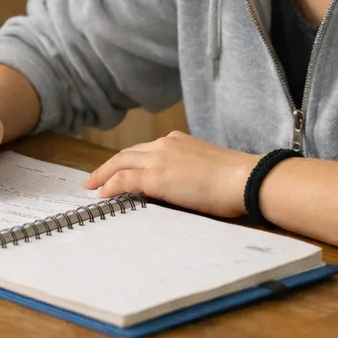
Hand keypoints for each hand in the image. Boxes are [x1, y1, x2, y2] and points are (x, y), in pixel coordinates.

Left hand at [84, 131, 258, 217]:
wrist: (245, 179)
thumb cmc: (236, 179)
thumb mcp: (208, 168)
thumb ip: (189, 171)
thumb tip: (183, 186)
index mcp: (179, 141)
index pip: (145, 150)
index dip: (128, 161)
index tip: (119, 170)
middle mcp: (165, 145)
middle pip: (127, 154)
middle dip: (109, 166)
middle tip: (94, 179)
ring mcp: (159, 159)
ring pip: (121, 163)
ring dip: (103, 175)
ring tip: (92, 187)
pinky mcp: (156, 177)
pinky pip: (124, 180)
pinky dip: (111, 186)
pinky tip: (102, 195)